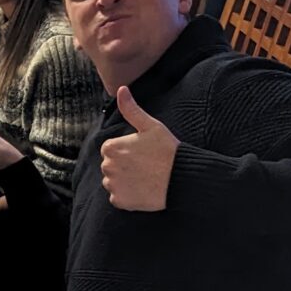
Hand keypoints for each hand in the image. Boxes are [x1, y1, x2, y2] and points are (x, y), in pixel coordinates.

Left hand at [99, 86, 178, 210]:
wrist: (183, 179)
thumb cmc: (168, 151)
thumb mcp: (151, 126)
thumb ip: (131, 109)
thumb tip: (121, 89)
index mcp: (111, 148)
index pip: (111, 150)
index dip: (128, 151)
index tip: (143, 153)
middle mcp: (107, 166)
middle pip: (111, 166)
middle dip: (125, 166)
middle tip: (147, 166)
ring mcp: (113, 185)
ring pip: (113, 182)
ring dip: (125, 181)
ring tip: (146, 178)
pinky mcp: (120, 201)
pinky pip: (118, 198)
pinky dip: (128, 196)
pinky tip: (143, 190)